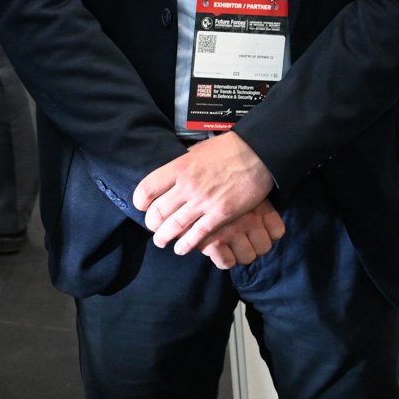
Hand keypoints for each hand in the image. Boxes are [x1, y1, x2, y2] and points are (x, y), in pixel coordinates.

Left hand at [134, 131, 276, 255]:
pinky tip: (181, 249)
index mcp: (179, 167)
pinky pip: (197, 234)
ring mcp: (203, 201)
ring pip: (173, 227)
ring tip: (162, 241)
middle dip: (152, 224)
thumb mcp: (197, 151)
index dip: (141, 202)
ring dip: (163, 238)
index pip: (147, 189)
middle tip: (154, 228)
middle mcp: (187, 185)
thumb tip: (171, 175)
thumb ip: (182, 166)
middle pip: (157, 212)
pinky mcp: (221, 213)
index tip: (143, 206)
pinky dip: (185, 245)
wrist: (258, 153)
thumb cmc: (228, 149)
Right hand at [196, 198, 285, 268]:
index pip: (277, 232)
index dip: (268, 236)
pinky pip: (227, 262)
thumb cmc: (215, 189)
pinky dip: (223, 260)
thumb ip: (253, 204)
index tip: (257, 234)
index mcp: (257, 205)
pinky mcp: (213, 242)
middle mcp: (248, 218)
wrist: (184, 188)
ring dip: (238, 255)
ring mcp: (232, 231)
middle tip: (241, 241)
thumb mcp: (240, 189)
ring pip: (247, 257)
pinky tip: (217, 250)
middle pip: (264, 247)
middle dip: (253, 247)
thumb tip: (269, 231)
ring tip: (229, 245)